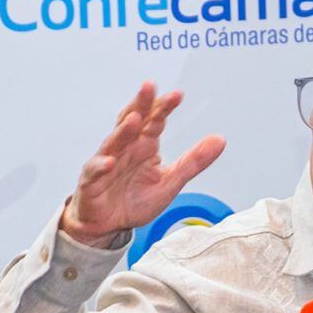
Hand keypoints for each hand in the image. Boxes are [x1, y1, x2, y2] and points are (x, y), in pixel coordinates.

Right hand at [61, 81, 226, 247]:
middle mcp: (126, 148)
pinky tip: (110, 162)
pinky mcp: (92, 181)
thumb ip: (194, 161)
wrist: (108, 224)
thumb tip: (220, 140)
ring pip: (114, 142)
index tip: (177, 96)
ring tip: (134, 120)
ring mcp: (107, 161)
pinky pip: (96, 171)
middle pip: (132, 120)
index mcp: (145, 145)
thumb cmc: (134, 200)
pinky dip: (102, 166)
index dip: (164, 108)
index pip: (155, 121)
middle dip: (140, 104)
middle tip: (149, 87)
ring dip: (123, 131)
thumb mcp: (171, 181)